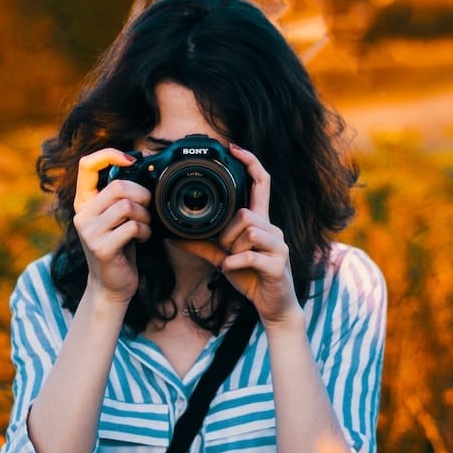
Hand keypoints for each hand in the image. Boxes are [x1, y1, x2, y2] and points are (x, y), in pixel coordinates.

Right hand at [73, 148, 151, 303]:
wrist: (111, 285)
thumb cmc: (119, 246)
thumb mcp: (116, 216)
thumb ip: (121, 193)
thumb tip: (143, 160)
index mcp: (84, 202)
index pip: (86, 165)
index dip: (109, 155)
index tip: (131, 160)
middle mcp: (82, 215)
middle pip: (118, 186)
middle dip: (142, 194)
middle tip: (148, 207)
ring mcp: (89, 232)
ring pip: (126, 206)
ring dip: (145, 215)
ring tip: (145, 225)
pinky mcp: (101, 248)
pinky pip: (131, 226)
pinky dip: (144, 231)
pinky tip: (142, 238)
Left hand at [172, 143, 300, 325]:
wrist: (273, 305)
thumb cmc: (250, 276)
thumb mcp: (222, 257)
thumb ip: (202, 244)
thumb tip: (173, 236)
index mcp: (261, 222)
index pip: (261, 183)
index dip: (250, 162)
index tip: (234, 148)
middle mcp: (272, 229)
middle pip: (245, 212)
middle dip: (228, 232)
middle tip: (224, 250)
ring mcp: (279, 245)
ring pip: (249, 231)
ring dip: (232, 248)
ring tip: (231, 261)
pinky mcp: (279, 264)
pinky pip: (251, 255)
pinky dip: (235, 262)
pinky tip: (230, 269)